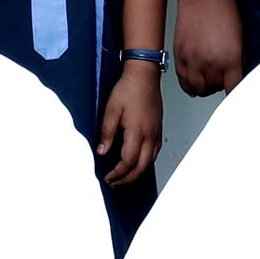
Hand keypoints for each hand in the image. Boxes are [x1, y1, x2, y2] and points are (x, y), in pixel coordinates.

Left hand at [95, 63, 162, 186]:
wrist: (144, 75)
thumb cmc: (128, 89)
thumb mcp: (111, 109)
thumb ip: (106, 133)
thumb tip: (101, 152)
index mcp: (137, 131)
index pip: (129, 161)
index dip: (117, 173)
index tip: (107, 177)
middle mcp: (150, 135)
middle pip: (142, 167)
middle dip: (127, 179)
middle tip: (114, 183)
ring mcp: (156, 133)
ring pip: (150, 163)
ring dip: (136, 174)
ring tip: (123, 178)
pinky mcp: (158, 130)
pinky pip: (154, 154)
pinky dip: (145, 164)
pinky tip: (137, 164)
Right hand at [174, 4, 243, 98]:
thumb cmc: (224, 10)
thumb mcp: (240, 39)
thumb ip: (238, 61)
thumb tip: (237, 76)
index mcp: (230, 60)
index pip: (233, 89)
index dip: (235, 93)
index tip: (236, 93)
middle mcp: (211, 63)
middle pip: (215, 89)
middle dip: (220, 85)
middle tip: (222, 78)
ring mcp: (193, 60)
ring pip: (198, 89)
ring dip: (204, 87)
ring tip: (209, 79)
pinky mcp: (180, 55)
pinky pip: (183, 80)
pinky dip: (189, 83)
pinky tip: (195, 79)